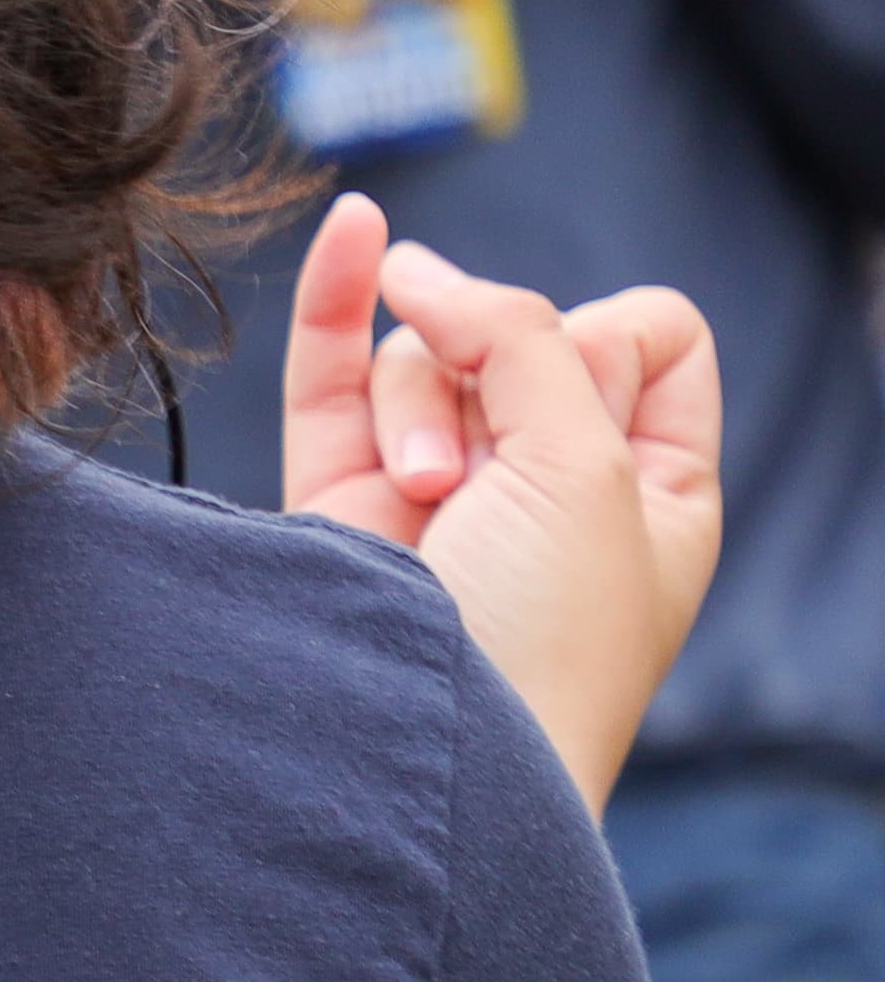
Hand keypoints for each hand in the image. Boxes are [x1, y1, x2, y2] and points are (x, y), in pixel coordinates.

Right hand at [281, 189, 720, 811]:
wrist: (426, 754)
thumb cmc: (545, 642)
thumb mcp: (588, 468)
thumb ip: (516, 338)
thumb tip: (412, 265)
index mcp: (650, 488)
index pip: (649, 335)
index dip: (609, 340)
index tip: (580, 405)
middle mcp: (545, 483)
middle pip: (524, 336)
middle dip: (501, 378)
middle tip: (488, 470)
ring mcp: (434, 494)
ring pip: (425, 363)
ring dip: (423, 408)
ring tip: (421, 495)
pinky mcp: (334, 504)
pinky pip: (332, 373)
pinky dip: (340, 299)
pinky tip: (356, 227)